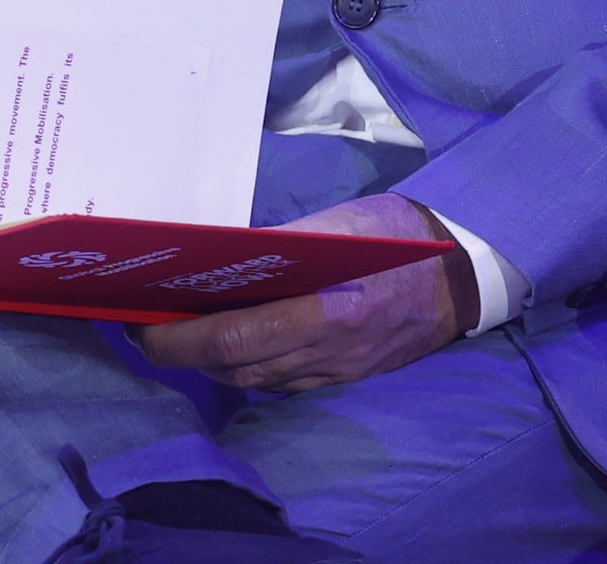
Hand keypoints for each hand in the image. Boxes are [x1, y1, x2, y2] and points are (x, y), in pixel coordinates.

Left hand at [136, 192, 467, 392]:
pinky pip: (282, 382)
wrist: (462, 274)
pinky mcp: (344, 376)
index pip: (233, 339)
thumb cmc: (397, 236)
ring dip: (211, 363)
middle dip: (183, 354)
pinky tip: (232, 344)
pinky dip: (248, 367)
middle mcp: (328, 352)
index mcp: (326, 311)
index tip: (144, 324)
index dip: (179, 340)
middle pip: (236, 368)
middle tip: (149, 329)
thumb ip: (281, 246)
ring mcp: (336, 371)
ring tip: (182, 334)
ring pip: (254, 382)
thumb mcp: (339, 224)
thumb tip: (217, 259)